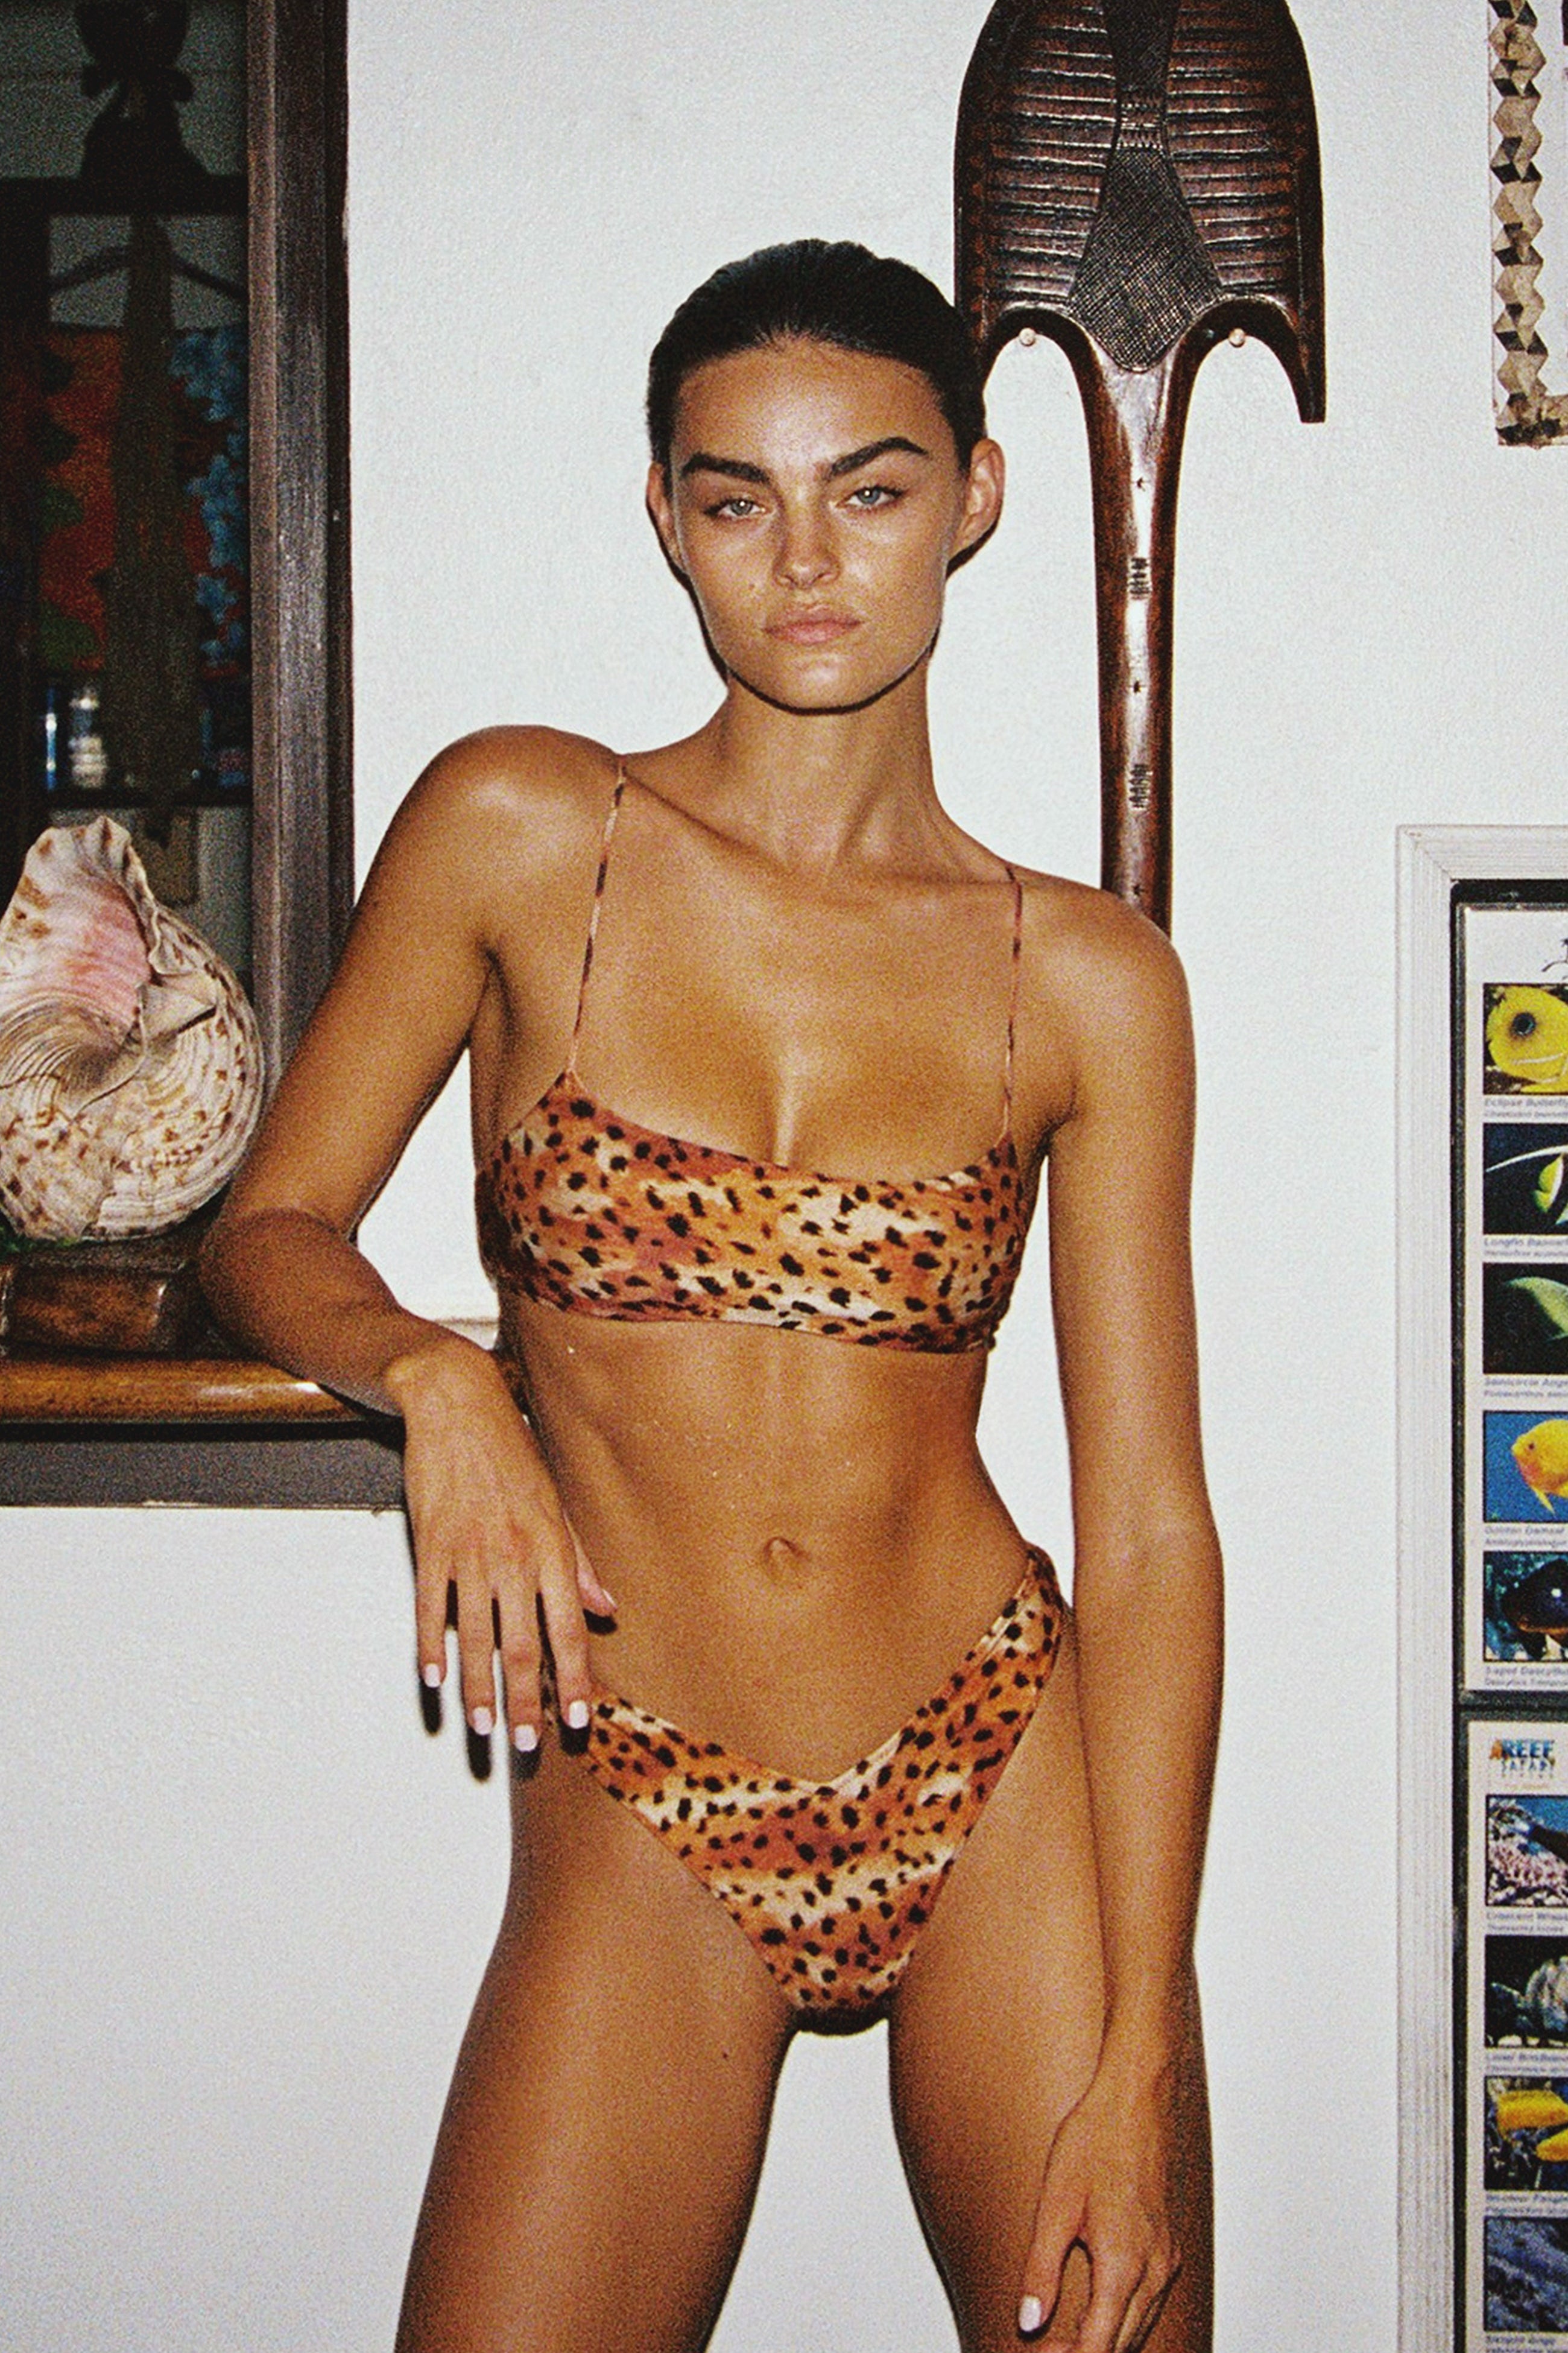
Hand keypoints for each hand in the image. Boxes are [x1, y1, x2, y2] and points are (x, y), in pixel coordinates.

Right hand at [387, 1334, 614, 1749]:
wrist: (456, 1403)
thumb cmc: (511, 1453)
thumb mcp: (556, 1502)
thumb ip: (579, 1560)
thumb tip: (606, 1609)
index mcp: (551, 1546)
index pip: (568, 1627)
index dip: (572, 1677)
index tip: (576, 1719)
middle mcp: (514, 1554)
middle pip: (520, 1642)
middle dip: (526, 1700)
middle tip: (527, 1744)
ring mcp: (469, 1551)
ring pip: (473, 1635)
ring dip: (478, 1686)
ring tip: (483, 1727)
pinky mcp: (430, 1543)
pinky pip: (429, 1606)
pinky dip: (429, 1645)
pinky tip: (433, 1677)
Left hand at [1017, 2057, 1181, 2352]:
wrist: (1136, 2098)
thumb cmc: (1095, 2140)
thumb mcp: (1055, 2205)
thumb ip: (1041, 2270)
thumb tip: (1030, 2321)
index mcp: (1124, 2264)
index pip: (1101, 2344)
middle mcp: (1153, 2267)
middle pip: (1124, 2342)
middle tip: (1046, 2351)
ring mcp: (1166, 2255)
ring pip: (1141, 2323)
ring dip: (1107, 2339)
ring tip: (1065, 2339)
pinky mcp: (1168, 2243)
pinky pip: (1151, 2299)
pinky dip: (1125, 2317)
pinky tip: (1100, 2309)